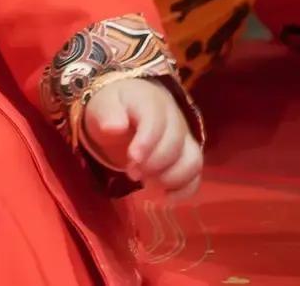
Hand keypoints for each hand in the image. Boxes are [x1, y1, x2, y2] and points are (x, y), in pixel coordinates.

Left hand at [83, 78, 202, 198]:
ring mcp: (184, 138)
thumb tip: (113, 127)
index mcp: (151, 101)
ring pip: (192, 160)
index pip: (156, 121)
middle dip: (154, 164)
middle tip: (132, 172)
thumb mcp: (103, 106)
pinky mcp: (188, 156)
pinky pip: (196, 175)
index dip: (147, 142)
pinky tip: (164, 197)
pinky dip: (184, 190)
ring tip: (147, 184)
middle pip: (175, 143)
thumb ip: (107, 114)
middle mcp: (174, 118)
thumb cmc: (114, 108)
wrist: (125, 109)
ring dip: (171, 178)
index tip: (132, 160)